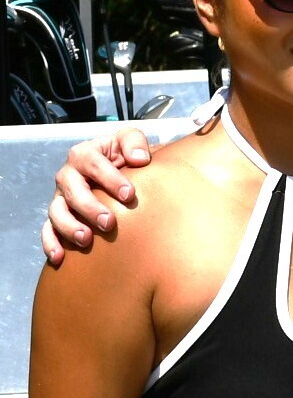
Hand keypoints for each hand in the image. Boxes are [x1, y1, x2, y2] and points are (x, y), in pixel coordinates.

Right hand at [41, 128, 154, 265]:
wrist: (118, 169)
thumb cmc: (124, 154)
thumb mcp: (130, 139)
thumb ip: (134, 142)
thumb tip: (139, 159)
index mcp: (84, 154)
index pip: (93, 163)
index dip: (110, 179)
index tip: (129, 195)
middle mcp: (68, 175)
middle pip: (72, 191)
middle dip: (89, 207)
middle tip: (109, 222)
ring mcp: (61, 197)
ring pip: (56, 212)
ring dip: (69, 226)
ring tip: (86, 239)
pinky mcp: (58, 215)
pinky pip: (48, 230)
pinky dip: (51, 243)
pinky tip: (60, 257)